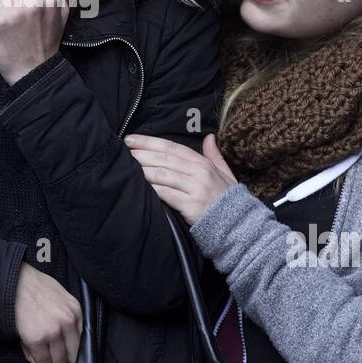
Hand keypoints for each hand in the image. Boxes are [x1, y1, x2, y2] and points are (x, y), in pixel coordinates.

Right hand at [13, 262, 81, 362]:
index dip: (67, 349)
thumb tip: (68, 338)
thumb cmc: (34, 288)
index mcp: (75, 311)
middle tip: (46, 350)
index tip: (59, 349)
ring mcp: (53, 332)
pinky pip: (41, 362)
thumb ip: (68, 315)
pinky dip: (34, 359)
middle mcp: (67, 322)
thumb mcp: (61, 296)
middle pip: (69, 357)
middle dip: (58, 357)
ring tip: (36, 348)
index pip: (79, 344)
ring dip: (46, 359)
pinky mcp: (37, 339)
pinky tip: (28, 346)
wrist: (14, 283)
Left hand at [123, 133, 237, 225]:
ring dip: (142, 169)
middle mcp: (199, 172)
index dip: (149, 142)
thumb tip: (208, 137)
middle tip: (123, 151)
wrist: (239, 225)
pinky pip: (167, 194)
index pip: (171, 147)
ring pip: (163, 174)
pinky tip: (140, 186)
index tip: (131, 139)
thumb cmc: (228, 199)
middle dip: (141, 153)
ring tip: (126, 166)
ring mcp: (195, 188)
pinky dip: (152, 189)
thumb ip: (214, 155)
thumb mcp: (225, 173)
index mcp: (203, 162)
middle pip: (164, 158)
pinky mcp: (191, 205)